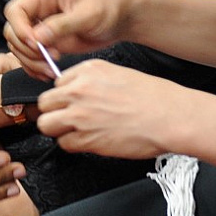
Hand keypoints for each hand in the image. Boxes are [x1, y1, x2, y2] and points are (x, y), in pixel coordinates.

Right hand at [4, 0, 131, 77]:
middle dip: (26, 49)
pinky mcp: (45, 42)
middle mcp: (36, 8)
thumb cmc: (107, 7)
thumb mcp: (87, 15)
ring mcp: (39, 26)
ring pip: (18, 47)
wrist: (119, 18)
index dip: (20, 29)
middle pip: (12, 30)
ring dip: (30, 61)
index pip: (15, 10)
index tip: (36, 44)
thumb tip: (37, 37)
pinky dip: (34, 67)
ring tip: (50, 68)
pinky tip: (47, 72)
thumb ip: (62, 25)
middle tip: (48, 58)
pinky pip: (28, 56)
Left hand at [35, 61, 182, 159]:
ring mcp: (79, 115)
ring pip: (46, 124)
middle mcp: (79, 90)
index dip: (63, 96)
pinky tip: (90, 141)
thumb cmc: (155, 98)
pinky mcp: (85, 139)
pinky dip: (73, 145)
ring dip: (58, 129)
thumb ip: (92, 81)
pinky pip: (64, 144)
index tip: (71, 102)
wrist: (170, 117)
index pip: (56, 83)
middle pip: (44, 103)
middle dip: (54, 112)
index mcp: (88, 71)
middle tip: (68, 118)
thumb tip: (77, 91)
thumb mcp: (118, 74)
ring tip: (76, 131)